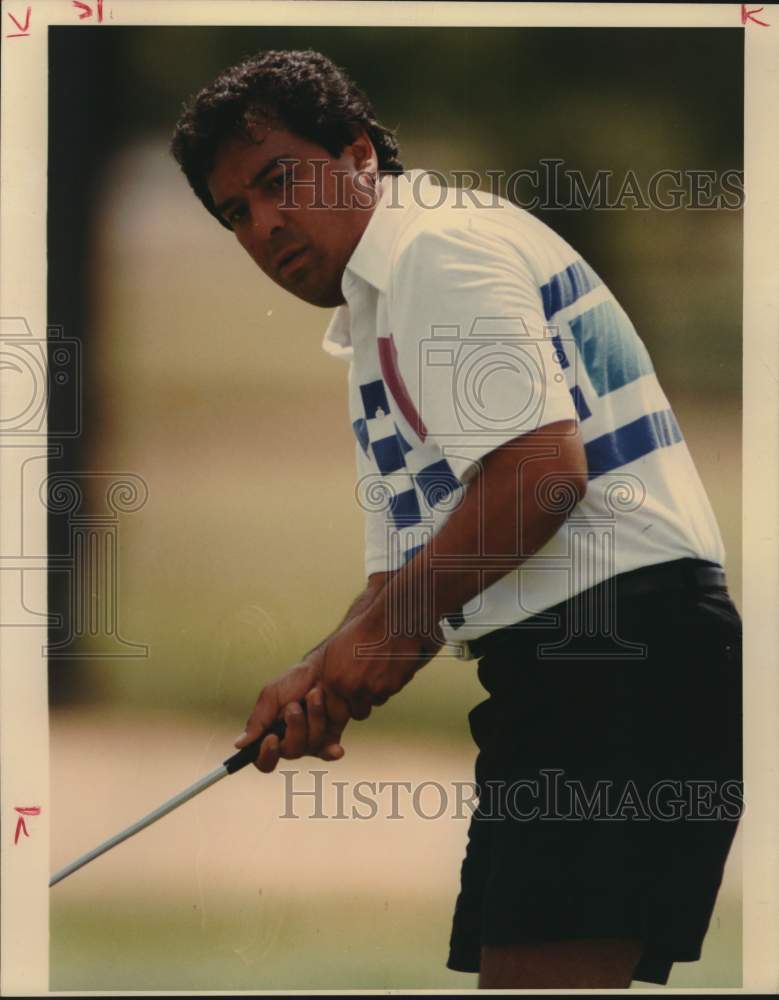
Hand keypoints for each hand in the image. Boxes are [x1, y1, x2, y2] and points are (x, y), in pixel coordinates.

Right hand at [234, 656, 350, 772]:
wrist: (327, 669)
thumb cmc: (296, 679)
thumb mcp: (271, 695)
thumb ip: (257, 721)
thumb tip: (238, 744)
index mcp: (271, 731)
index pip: (263, 759)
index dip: (266, 755)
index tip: (272, 738)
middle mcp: (289, 739)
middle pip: (289, 752)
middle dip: (295, 727)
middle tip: (296, 706)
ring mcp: (310, 739)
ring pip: (309, 747)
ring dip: (313, 718)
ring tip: (316, 695)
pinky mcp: (329, 737)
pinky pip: (327, 753)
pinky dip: (331, 751)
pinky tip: (337, 749)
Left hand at [320, 605, 439, 719]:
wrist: (390, 619)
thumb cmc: (362, 631)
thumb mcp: (335, 650)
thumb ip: (330, 676)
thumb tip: (324, 695)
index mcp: (333, 679)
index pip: (334, 712)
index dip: (342, 706)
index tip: (347, 695)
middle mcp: (350, 687)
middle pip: (356, 713)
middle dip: (360, 704)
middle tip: (365, 687)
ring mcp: (371, 688)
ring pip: (374, 704)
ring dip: (375, 694)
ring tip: (377, 670)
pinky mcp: (391, 686)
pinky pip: (388, 695)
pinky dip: (389, 685)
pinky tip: (388, 666)